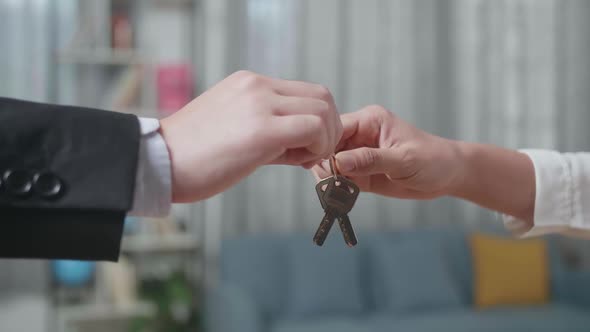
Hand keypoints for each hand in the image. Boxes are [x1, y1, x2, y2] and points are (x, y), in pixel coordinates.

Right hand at [160, 70, 341, 201]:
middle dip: (329, 127)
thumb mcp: (233, 126)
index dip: (317, 119)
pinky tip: (300, 163)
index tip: (307, 146)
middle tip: (315, 153)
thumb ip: (269, 128)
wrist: (158, 163)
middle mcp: (257, 86)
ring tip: (304, 160)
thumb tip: (303, 143)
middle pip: (321, 96)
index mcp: (249, 83)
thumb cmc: (192, 154)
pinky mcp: (262, 129)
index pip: (305, 91)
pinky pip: (313, 129)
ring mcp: (260, 104)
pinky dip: (318, 147)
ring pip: (322, 109)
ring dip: (325, 138)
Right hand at [312, 105, 462, 199]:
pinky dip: (337, 188)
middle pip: (327, 147)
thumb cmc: (433, 160)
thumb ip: (371, 160)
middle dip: (325, 165)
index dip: (325, 145)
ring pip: (329, 164)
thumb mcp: (404, 160)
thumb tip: (339, 161)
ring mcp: (358, 155)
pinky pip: (339, 179)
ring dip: (330, 179)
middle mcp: (359, 135)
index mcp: (369, 120)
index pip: (335, 128)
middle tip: (332, 182)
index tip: (325, 166)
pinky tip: (342, 195)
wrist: (448, 176)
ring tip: (339, 190)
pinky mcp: (360, 173)